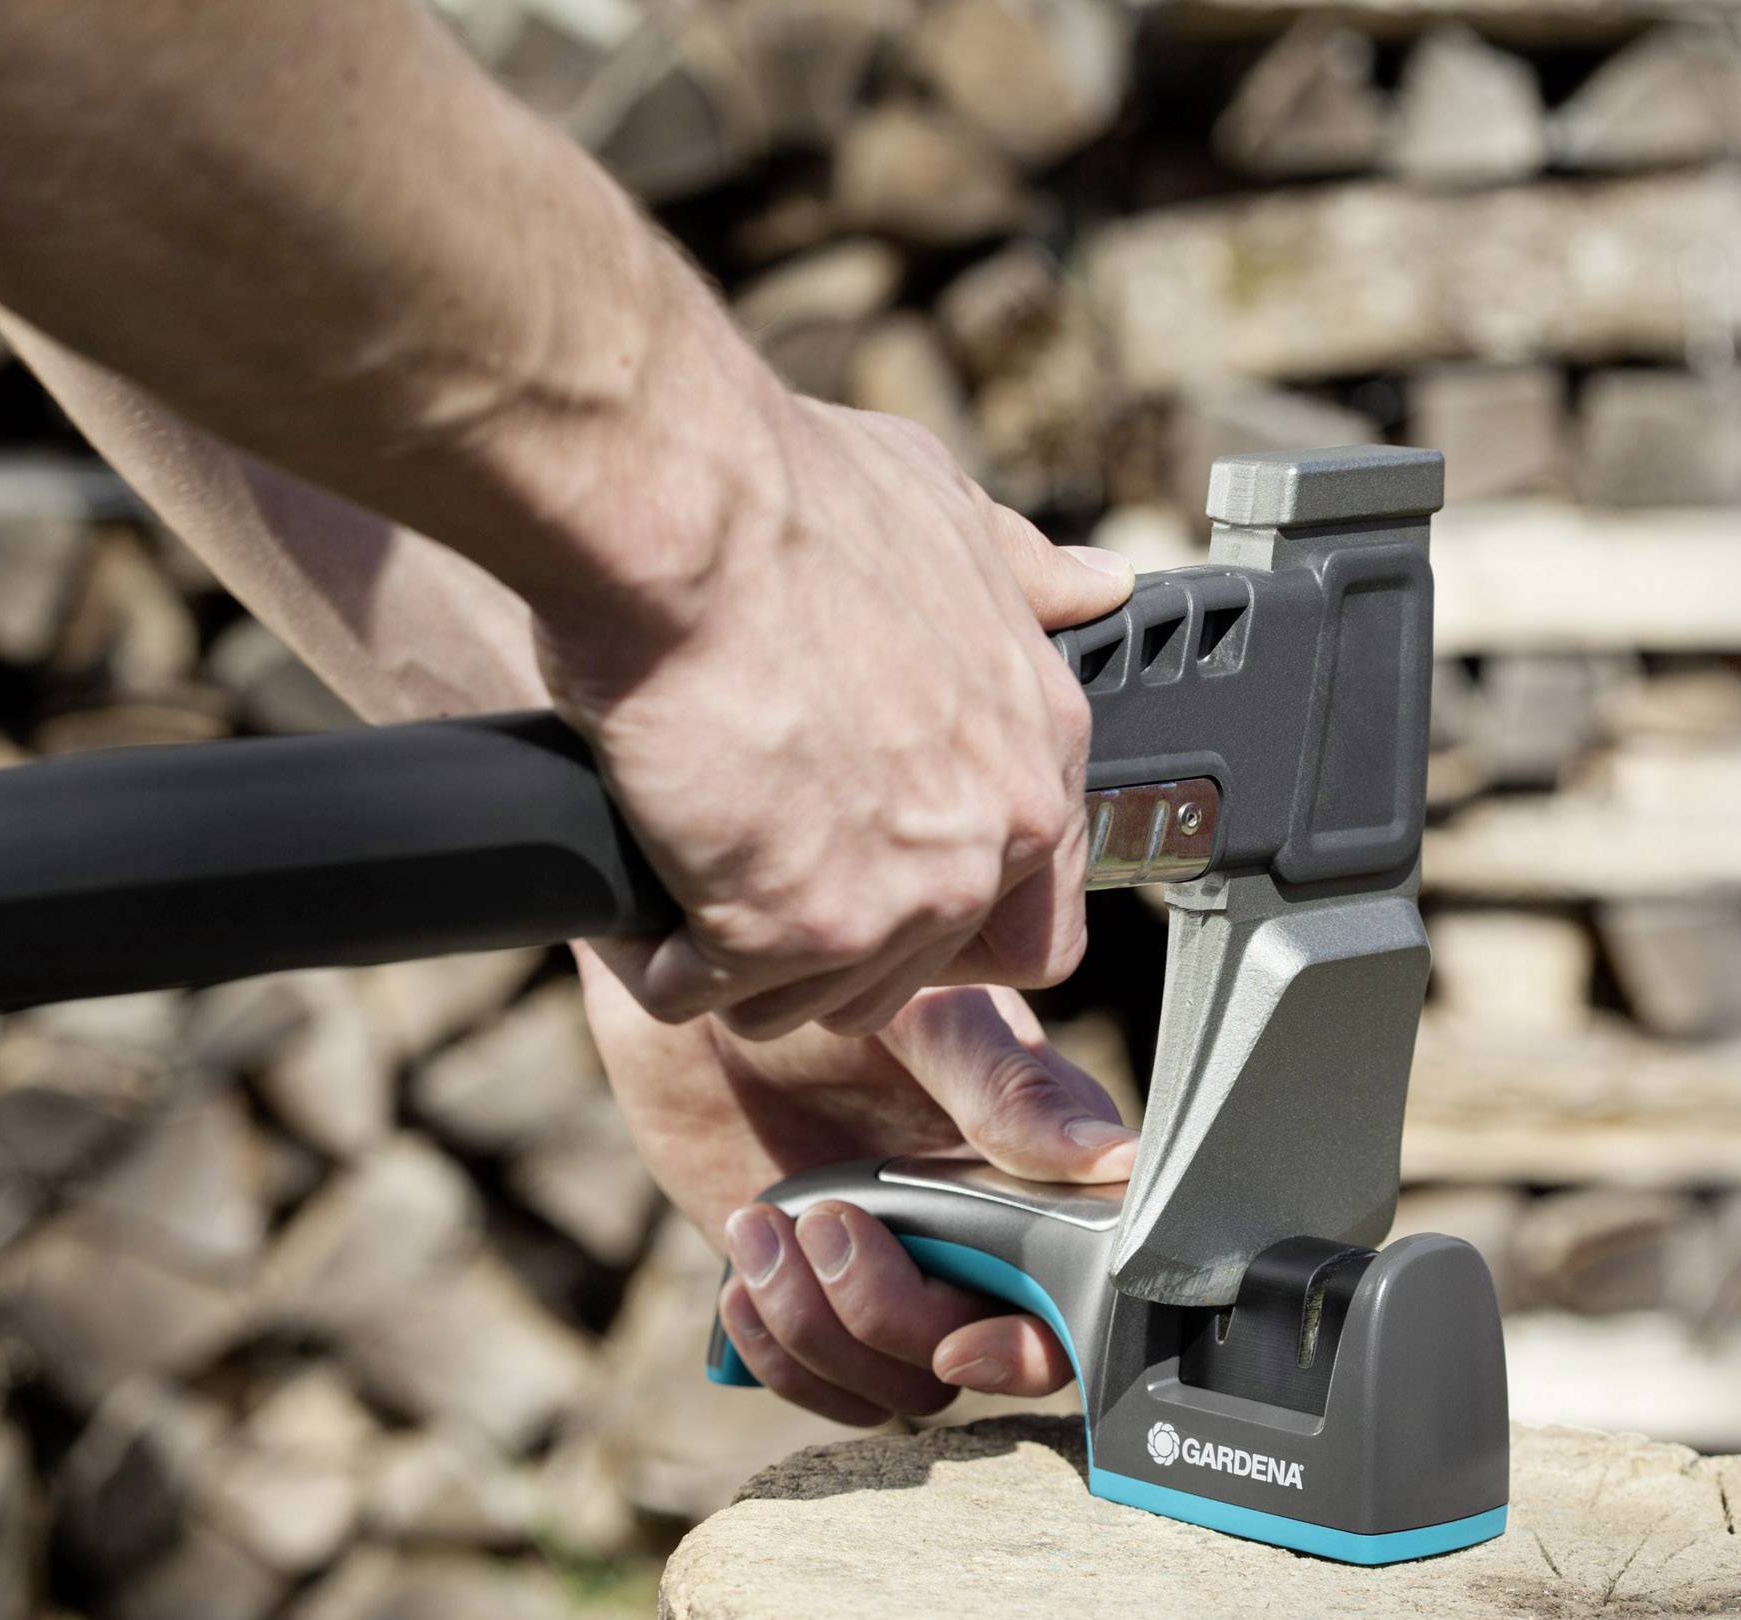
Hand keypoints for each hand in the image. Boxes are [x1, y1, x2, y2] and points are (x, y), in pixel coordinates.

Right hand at [539, 394, 1130, 1043]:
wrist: (684, 516)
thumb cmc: (793, 499)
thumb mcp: (948, 509)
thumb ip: (1025, 575)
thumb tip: (1094, 586)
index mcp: (1040, 749)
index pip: (1041, 925)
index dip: (955, 926)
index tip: (881, 893)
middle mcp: (991, 836)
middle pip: (918, 974)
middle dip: (833, 942)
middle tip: (760, 870)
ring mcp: (897, 895)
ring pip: (816, 1000)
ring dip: (747, 963)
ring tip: (696, 879)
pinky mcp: (785, 929)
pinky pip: (707, 996)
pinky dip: (665, 964)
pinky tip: (647, 906)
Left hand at [575, 945, 1137, 1424]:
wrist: (700, 1018)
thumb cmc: (833, 989)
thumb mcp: (930, 1021)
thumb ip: (1013, 1092)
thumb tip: (1119, 1161)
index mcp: (1041, 1175)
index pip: (1079, 1301)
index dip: (1029, 1348)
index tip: (957, 1340)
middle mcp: (985, 1242)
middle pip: (977, 1352)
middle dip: (888, 1314)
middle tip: (824, 1220)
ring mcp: (906, 1279)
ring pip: (898, 1384)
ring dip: (818, 1328)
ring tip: (765, 1226)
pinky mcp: (825, 1308)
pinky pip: (825, 1387)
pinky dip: (777, 1352)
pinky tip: (743, 1271)